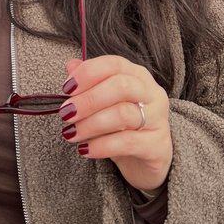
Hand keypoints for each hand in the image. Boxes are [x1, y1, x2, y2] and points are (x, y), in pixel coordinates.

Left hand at [59, 55, 171, 192]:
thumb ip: (90, 82)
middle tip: (66, 113)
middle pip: (120, 86)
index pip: (114, 64)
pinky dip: (101, 145)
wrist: (148, 158)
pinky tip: (85, 149)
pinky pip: (126, 142)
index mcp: (137, 75)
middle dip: (88, 99)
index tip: (67, 88)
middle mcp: (151, 93)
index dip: (88, 73)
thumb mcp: (106, 101)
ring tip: (71, 133)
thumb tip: (71, 66)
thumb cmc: (124, 124)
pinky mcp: (157, 146)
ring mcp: (158, 119)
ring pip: (122, 114)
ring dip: (90, 124)